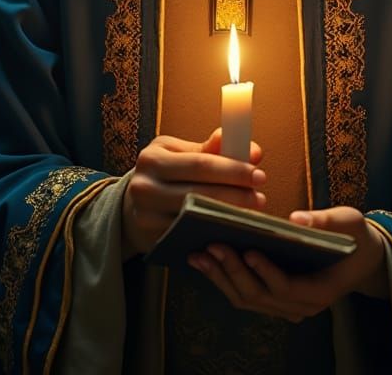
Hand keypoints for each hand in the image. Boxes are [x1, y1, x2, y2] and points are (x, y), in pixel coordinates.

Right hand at [122, 128, 265, 258]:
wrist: (131, 206)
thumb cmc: (164, 174)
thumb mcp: (178, 153)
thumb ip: (213, 150)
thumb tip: (251, 150)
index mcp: (153, 158)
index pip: (200, 164)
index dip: (232, 170)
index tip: (258, 173)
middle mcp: (144, 187)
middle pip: (199, 192)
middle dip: (235, 195)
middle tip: (260, 197)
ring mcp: (146, 217)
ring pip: (196, 217)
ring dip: (228, 215)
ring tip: (252, 213)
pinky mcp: (152, 240)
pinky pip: (190, 236)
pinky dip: (214, 232)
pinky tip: (232, 228)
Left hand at [188, 206, 388, 321]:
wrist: (361, 257)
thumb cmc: (354, 236)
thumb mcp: (349, 222)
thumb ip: (326, 221)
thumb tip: (296, 219)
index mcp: (320, 291)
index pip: (286, 287)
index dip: (265, 271)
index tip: (247, 250)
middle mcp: (300, 306)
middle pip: (259, 296)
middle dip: (233, 271)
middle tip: (212, 246)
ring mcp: (285, 306)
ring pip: (246, 299)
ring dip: (221, 278)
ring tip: (199, 255)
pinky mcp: (273, 298)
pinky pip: (244, 295)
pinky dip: (223, 279)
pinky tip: (206, 261)